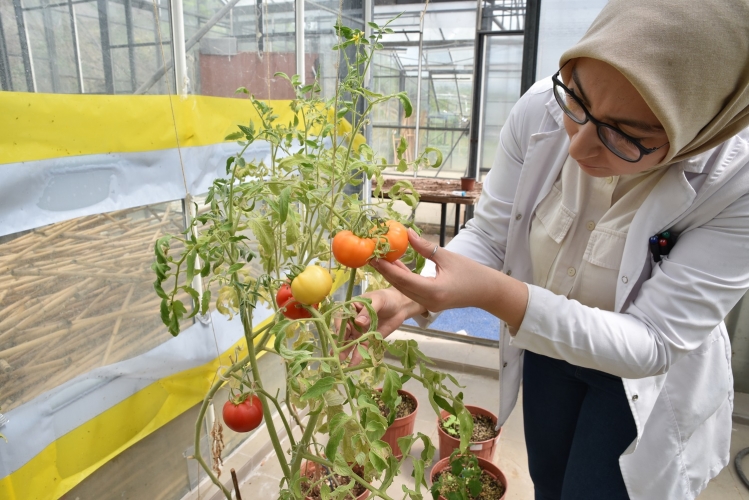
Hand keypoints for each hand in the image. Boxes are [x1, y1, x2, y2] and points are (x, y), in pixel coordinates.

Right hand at [337, 287, 425, 364]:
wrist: (401, 306)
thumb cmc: (387, 298)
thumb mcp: (378, 300)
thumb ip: (367, 311)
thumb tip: (358, 322)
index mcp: (351, 308)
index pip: (341, 318)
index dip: (340, 326)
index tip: (342, 333)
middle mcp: (352, 321)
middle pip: (344, 333)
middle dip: (339, 343)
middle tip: (335, 354)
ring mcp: (360, 331)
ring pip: (351, 342)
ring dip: (345, 352)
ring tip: (340, 362)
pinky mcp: (369, 339)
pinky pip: (362, 348)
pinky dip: (358, 356)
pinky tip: (354, 363)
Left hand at [370, 229, 527, 328]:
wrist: (487, 291)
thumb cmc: (471, 272)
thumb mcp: (447, 256)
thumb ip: (424, 246)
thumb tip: (406, 232)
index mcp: (434, 291)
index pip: (404, 279)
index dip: (387, 268)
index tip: (373, 256)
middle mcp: (429, 302)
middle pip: (401, 286)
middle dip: (385, 272)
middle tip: (370, 256)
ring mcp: (429, 305)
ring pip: (404, 290)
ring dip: (391, 275)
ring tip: (377, 260)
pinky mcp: (430, 304)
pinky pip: (411, 291)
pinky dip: (402, 279)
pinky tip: (394, 266)